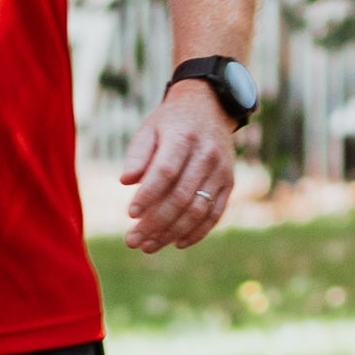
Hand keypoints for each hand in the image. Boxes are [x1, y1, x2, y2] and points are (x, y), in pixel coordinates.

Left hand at [120, 81, 240, 253]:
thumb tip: (126, 181)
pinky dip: (197, 232)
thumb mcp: (149, 129)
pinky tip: (176, 242)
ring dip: (172, 233)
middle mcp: (206, 155)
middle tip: (132, 240)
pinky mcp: (228, 183)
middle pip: (181, 196)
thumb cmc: (171, 122)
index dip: (148, 195)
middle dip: (155, 223)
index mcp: (183, 137)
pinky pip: (215, 214)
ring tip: (148, 246)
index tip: (130, 214)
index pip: (165, 171)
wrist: (211, 108)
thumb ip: (138, 154)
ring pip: (198, 210)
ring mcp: (221, 171)